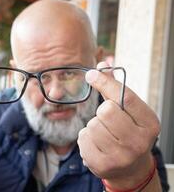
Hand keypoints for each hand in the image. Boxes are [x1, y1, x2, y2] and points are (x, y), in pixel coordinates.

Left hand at [77, 62, 159, 187]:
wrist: (129, 168)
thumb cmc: (128, 132)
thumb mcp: (129, 111)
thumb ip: (115, 88)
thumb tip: (103, 64)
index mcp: (149, 123)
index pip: (125, 97)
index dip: (106, 82)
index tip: (91, 74)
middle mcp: (138, 142)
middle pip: (105, 111)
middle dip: (102, 112)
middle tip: (108, 121)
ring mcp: (120, 157)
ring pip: (92, 125)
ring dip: (93, 127)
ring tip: (103, 136)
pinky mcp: (102, 165)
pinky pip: (82, 139)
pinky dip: (85, 139)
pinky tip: (97, 146)